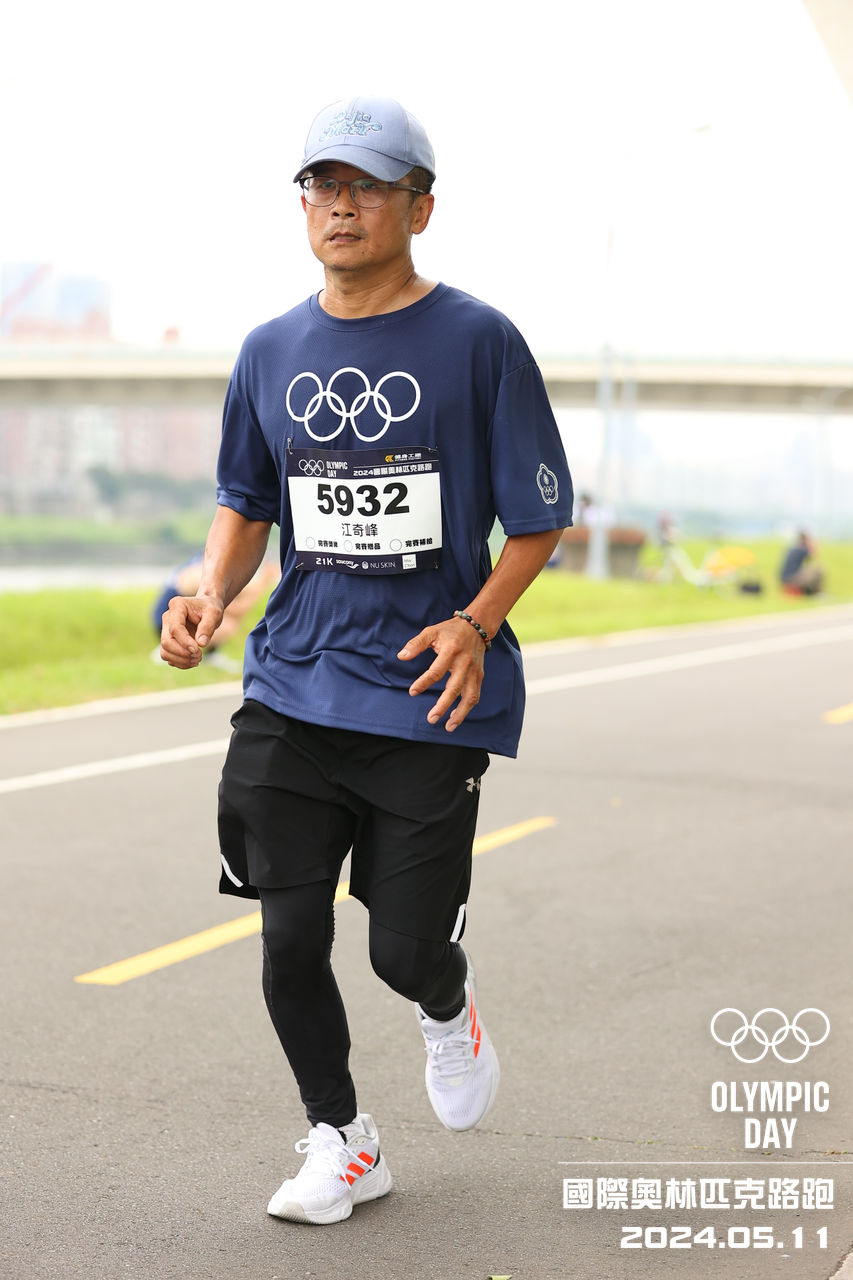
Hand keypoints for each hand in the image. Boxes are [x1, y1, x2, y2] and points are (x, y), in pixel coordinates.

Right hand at [160, 595, 224, 668]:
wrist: (206, 610)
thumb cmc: (210, 609)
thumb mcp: (214, 613)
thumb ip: (208, 627)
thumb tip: (201, 644)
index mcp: (177, 606)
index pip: (175, 628)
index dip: (185, 642)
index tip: (198, 650)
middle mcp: (167, 618)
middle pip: (166, 642)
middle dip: (183, 653)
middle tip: (200, 656)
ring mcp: (166, 630)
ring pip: (165, 652)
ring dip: (181, 660)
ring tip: (198, 659)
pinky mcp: (169, 641)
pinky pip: (169, 657)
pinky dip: (181, 663)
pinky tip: (193, 661)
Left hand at [397, 616, 485, 731]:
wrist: (476, 627)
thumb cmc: (450, 631)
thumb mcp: (431, 632)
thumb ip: (416, 644)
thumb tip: (401, 656)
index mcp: (451, 651)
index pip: (436, 672)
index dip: (423, 683)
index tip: (412, 692)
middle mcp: (465, 663)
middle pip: (454, 688)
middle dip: (443, 706)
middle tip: (431, 719)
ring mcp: (474, 671)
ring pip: (469, 697)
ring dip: (460, 714)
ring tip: (448, 727)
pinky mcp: (479, 676)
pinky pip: (474, 695)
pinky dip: (466, 708)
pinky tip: (455, 717)